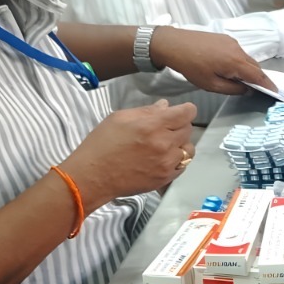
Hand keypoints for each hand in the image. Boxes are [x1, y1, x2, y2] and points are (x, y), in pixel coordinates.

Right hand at [59, 100, 198, 210]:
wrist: (93, 176)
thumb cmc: (101, 144)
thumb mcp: (119, 118)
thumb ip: (146, 111)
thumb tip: (165, 106)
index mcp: (153, 125)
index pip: (187, 113)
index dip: (186, 110)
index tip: (181, 111)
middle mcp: (164, 143)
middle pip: (188, 129)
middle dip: (179, 125)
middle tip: (164, 128)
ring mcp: (167, 162)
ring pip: (189, 148)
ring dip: (181, 144)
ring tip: (165, 145)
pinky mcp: (166, 177)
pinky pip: (183, 165)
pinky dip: (177, 160)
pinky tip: (163, 158)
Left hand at [149, 27, 273, 94]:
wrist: (174, 44)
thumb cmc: (191, 67)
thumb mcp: (211, 85)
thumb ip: (233, 89)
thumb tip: (247, 89)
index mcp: (236, 62)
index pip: (258, 75)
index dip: (268, 84)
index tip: (275, 92)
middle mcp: (238, 49)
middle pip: (255, 66)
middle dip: (259, 77)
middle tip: (261, 88)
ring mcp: (231, 42)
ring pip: (247, 58)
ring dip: (249, 69)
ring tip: (244, 80)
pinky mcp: (225, 37)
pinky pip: (239, 52)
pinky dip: (240, 61)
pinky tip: (232, 68)